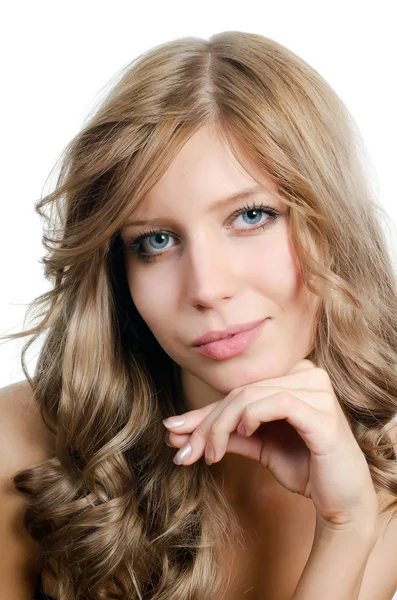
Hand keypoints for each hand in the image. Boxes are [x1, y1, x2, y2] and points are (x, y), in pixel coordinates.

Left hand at [163, 359, 378, 530]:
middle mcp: (307, 375)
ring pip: (252, 395)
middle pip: (240, 392)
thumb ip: (227, 433)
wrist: (341, 500)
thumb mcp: (258, 445)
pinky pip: (279, 402)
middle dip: (206, 423)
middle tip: (184, 451)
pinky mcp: (323, 413)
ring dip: (220, 425)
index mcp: (293, 377)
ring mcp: (318, 391)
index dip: (203, 412)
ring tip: (208, 454)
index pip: (238, 390)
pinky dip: (253, 416)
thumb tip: (179, 431)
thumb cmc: (304, 467)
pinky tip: (244, 433)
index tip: (172, 432)